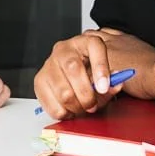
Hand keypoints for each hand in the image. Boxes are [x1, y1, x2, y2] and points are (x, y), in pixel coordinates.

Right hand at [32, 28, 154, 119]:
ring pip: (63, 92)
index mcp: (84, 42)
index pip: (94, 46)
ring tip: (81, 108)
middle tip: (92, 105)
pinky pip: (52, 104)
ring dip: (76, 107)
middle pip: (74, 69)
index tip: (105, 87)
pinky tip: (69, 108)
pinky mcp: (39, 81)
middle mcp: (64, 49)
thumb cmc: (88, 73)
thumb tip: (115, 84)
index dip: (100, 68)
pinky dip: (64, 113)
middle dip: (87, 94)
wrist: (68, 75)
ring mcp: (49, 64)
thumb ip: (111, 81)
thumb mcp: (103, 75)